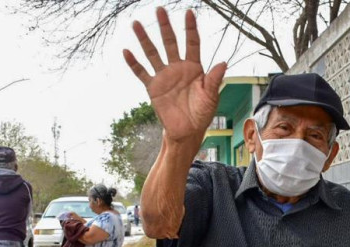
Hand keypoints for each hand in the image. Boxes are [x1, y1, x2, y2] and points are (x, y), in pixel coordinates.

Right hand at [123, 8, 226, 143]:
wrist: (188, 131)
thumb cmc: (202, 114)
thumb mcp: (211, 97)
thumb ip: (214, 79)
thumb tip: (223, 62)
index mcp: (194, 68)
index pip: (192, 44)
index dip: (190, 29)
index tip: (189, 13)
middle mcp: (178, 68)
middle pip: (170, 43)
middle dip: (165, 27)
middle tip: (160, 10)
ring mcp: (164, 77)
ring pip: (153, 53)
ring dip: (145, 39)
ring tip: (136, 23)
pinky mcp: (154, 88)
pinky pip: (142, 73)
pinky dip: (134, 63)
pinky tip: (126, 51)